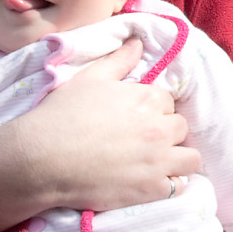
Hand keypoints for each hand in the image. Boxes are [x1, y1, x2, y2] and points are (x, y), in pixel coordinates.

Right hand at [0, 38, 196, 231]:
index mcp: (148, 98)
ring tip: (157, 162)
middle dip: (166, 132)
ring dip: (177, 158)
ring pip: (190, 158)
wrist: (42, 159)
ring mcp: (158, 161)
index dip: (153, 109)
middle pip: (180, 127)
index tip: (136, 118)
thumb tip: (137, 42)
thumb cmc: (63, 115)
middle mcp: (159, 129)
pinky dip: (169, 183)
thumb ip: (119, 60)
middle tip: (144, 140)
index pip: (168, 101)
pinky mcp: (151, 189)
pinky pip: (178, 186)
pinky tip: (151, 181)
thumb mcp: (89, 78)